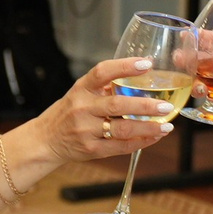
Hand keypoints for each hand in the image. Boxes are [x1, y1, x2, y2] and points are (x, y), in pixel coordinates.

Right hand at [36, 56, 178, 162]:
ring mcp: (86, 130)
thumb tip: (144, 72)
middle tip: (165, 106)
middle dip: (144, 106)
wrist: (46, 140)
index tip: (147, 64)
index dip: (125, 66)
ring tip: (166, 126)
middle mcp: (82, 108)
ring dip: (147, 128)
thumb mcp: (81, 93)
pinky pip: (120, 147)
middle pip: (117, 105)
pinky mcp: (91, 149)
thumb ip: (106, 86)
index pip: (103, 72)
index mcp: (82, 88)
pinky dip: (140, 143)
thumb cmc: (70, 112)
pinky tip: (154, 137)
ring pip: (122, 129)